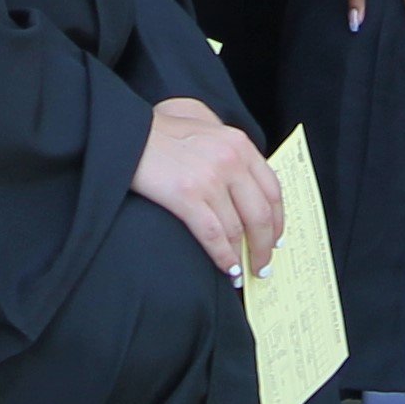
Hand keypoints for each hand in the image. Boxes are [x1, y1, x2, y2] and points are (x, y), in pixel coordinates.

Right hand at [131, 96, 282, 283]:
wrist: (126, 133)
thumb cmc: (162, 134)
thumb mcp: (206, 131)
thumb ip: (229, 154)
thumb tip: (246, 194)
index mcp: (238, 143)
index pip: (272, 188)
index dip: (278, 220)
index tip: (276, 239)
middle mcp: (230, 160)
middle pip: (260, 214)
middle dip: (264, 246)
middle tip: (263, 265)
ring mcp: (209, 178)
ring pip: (238, 229)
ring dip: (243, 257)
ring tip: (242, 272)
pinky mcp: (187, 196)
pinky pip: (214, 236)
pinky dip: (223, 257)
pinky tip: (226, 269)